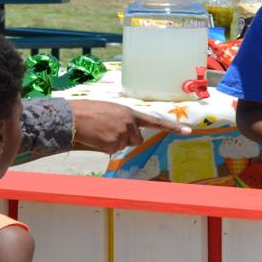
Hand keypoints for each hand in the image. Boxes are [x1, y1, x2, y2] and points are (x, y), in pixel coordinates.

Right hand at [69, 100, 191, 152]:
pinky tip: (96, 138)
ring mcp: (122, 133)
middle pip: (136, 139)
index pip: (154, 121)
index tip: (187, 131)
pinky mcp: (114, 143)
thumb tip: (130, 133)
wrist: (73, 116)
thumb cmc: (87, 112)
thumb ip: (123, 119)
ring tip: (99, 132)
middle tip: (108, 131)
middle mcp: (129, 122)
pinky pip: (112, 151)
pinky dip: (104, 147)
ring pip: (124, 146)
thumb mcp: (110, 110)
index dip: (172, 127)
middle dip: (126, 139)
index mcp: (129, 112)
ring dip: (113, 142)